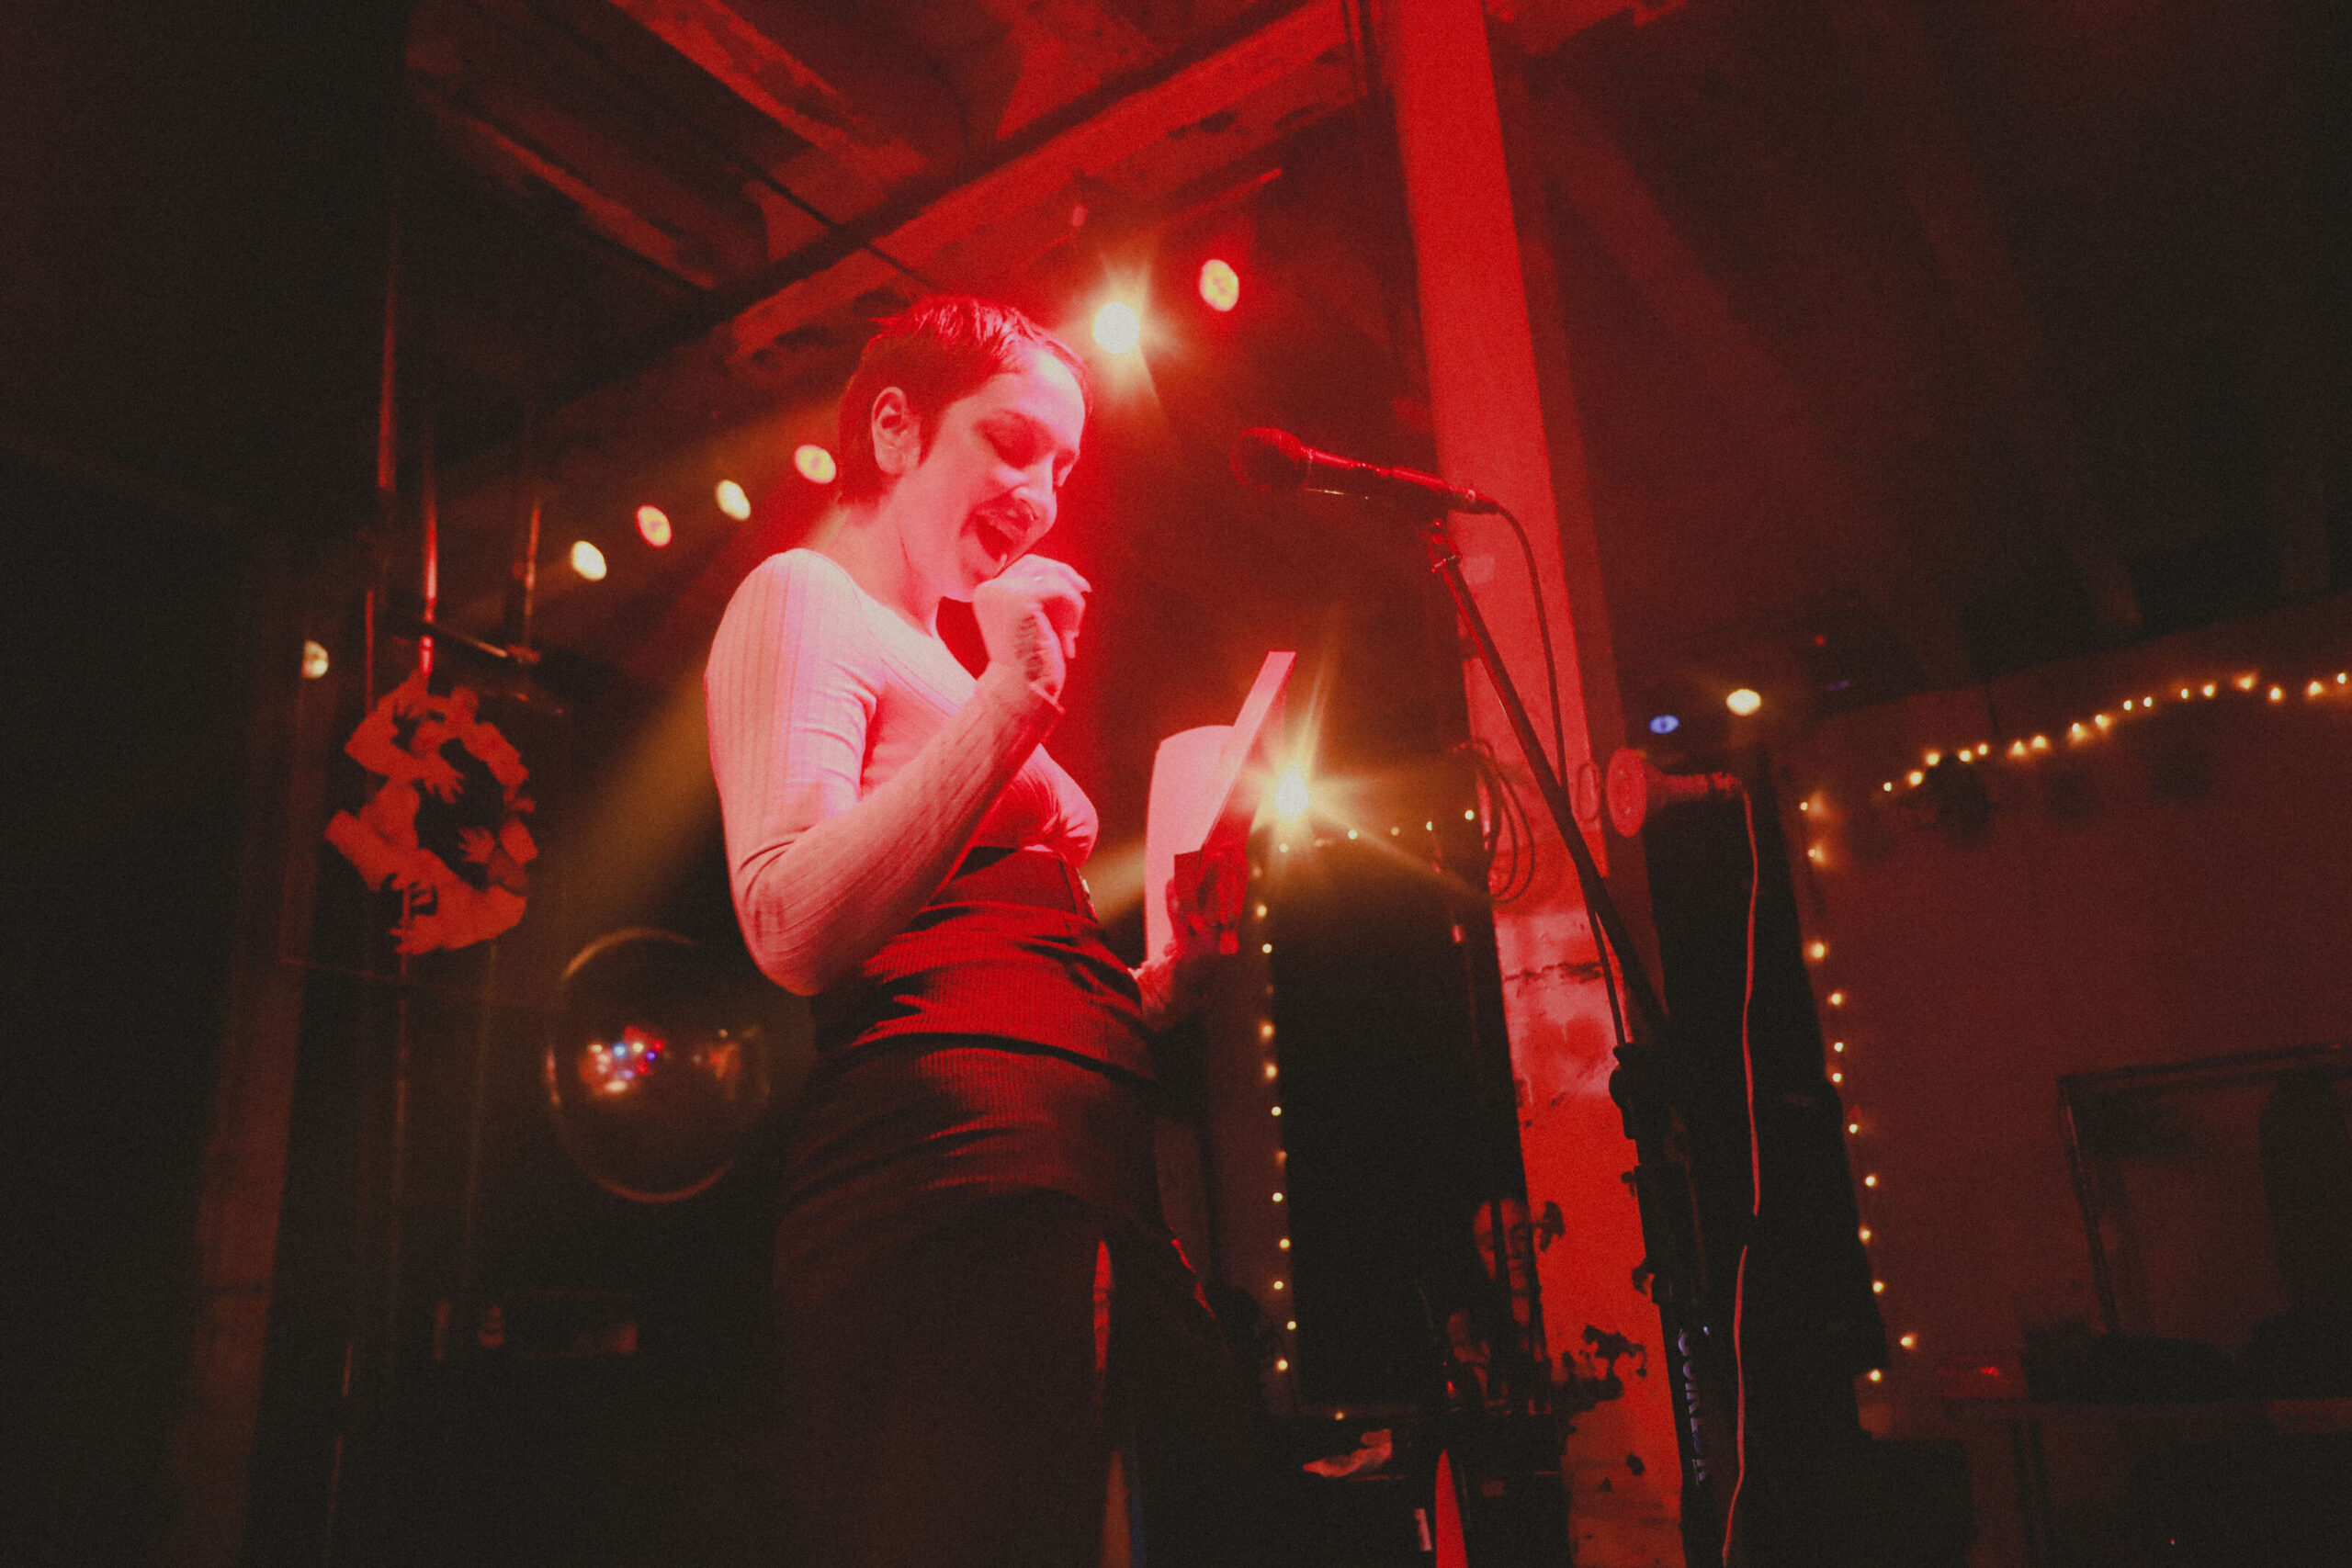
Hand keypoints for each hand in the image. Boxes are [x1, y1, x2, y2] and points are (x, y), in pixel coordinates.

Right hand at [972, 555, 1088, 701]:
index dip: (1053, 573)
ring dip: (1072, 601)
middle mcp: (990, 589)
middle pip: (1037, 564)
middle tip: (1085, 590)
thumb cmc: (1030, 664)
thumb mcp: (1032, 623)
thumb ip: (1040, 597)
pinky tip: (1070, 637)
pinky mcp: (1020, 599)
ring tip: (1072, 632)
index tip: (1077, 588)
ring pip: (1052, 576)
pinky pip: (1061, 590)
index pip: (1025, 567)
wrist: (1020, 693)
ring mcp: (1003, 593)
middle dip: (1064, 575)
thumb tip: (1068, 574)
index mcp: (986, 594)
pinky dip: (1074, 611)